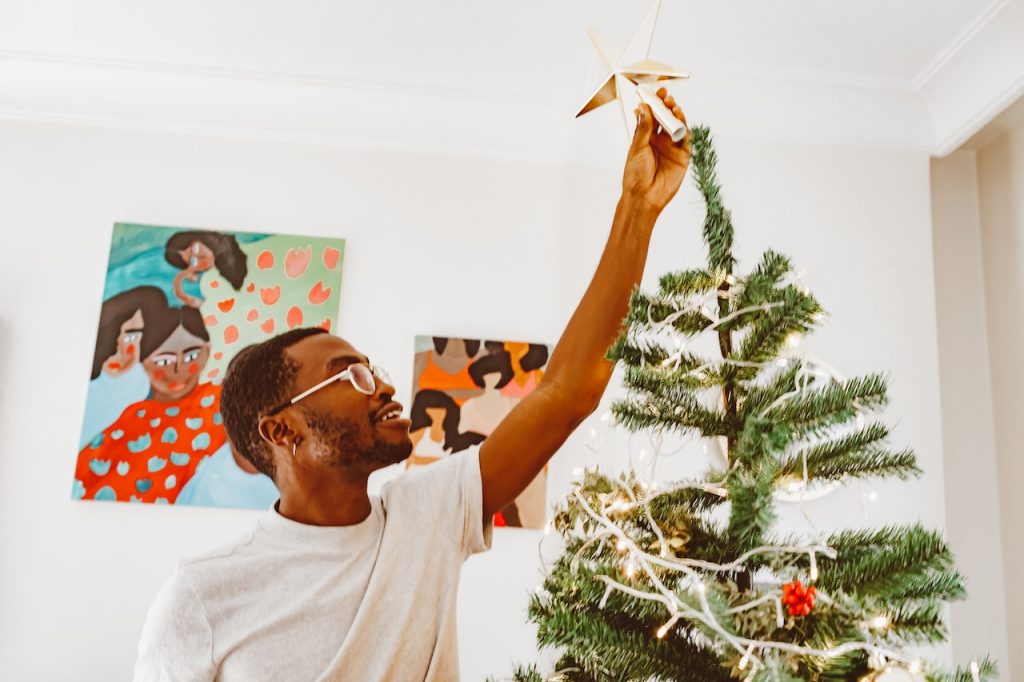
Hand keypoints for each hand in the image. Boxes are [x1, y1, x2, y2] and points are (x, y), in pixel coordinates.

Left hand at [621, 88, 691, 216]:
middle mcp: (660, 141)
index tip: (656, 91)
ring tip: (672, 106)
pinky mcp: (682, 156)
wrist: (644, 196)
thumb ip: (643, 128)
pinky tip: (679, 120)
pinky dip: (684, 128)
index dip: (655, 103)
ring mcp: (672, 148)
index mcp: (646, 138)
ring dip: (676, 115)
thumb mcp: (637, 147)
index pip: (652, 116)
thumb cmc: (635, 174)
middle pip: (666, 119)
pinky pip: (685, 139)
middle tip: (665, 97)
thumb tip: (643, 107)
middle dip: (667, 106)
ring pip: (677, 126)